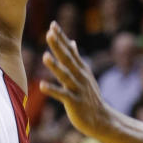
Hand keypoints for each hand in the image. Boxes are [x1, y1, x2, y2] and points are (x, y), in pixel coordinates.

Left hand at [41, 22, 114, 138]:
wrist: (101, 118)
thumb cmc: (89, 96)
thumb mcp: (84, 74)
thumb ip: (76, 58)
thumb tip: (72, 42)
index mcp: (80, 68)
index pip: (70, 50)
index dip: (62, 38)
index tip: (53, 24)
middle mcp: (79, 76)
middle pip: (67, 59)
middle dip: (58, 46)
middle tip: (49, 33)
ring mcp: (77, 88)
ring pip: (65, 75)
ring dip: (55, 66)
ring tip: (45, 56)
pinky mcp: (74, 102)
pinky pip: (62, 95)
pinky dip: (52, 90)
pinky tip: (41, 86)